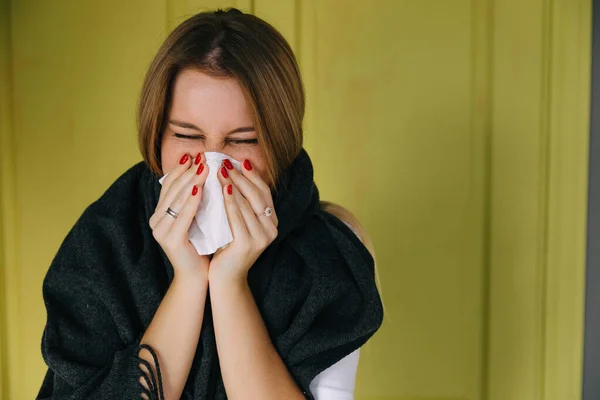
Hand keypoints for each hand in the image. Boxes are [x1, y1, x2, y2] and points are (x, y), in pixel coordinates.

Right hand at [149, 153, 209, 278]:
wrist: (197, 276)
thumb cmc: (201, 246)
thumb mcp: (196, 219)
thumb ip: (195, 201)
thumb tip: (203, 173)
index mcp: (160, 214)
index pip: (169, 186)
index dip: (180, 170)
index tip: (193, 155)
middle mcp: (156, 220)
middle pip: (172, 190)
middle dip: (187, 172)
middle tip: (200, 156)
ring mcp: (161, 230)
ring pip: (177, 200)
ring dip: (191, 181)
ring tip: (203, 167)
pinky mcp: (171, 239)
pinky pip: (182, 216)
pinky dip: (191, 201)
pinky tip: (199, 189)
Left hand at [208, 158, 278, 283]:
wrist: (225, 278)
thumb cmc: (228, 248)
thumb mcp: (237, 223)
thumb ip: (240, 205)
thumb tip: (233, 174)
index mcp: (271, 223)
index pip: (264, 193)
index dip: (253, 175)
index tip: (241, 160)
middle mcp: (271, 229)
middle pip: (258, 195)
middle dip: (242, 177)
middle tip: (227, 163)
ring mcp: (261, 238)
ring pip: (247, 204)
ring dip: (234, 185)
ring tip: (221, 171)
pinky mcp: (247, 244)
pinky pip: (237, 217)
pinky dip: (230, 201)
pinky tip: (223, 189)